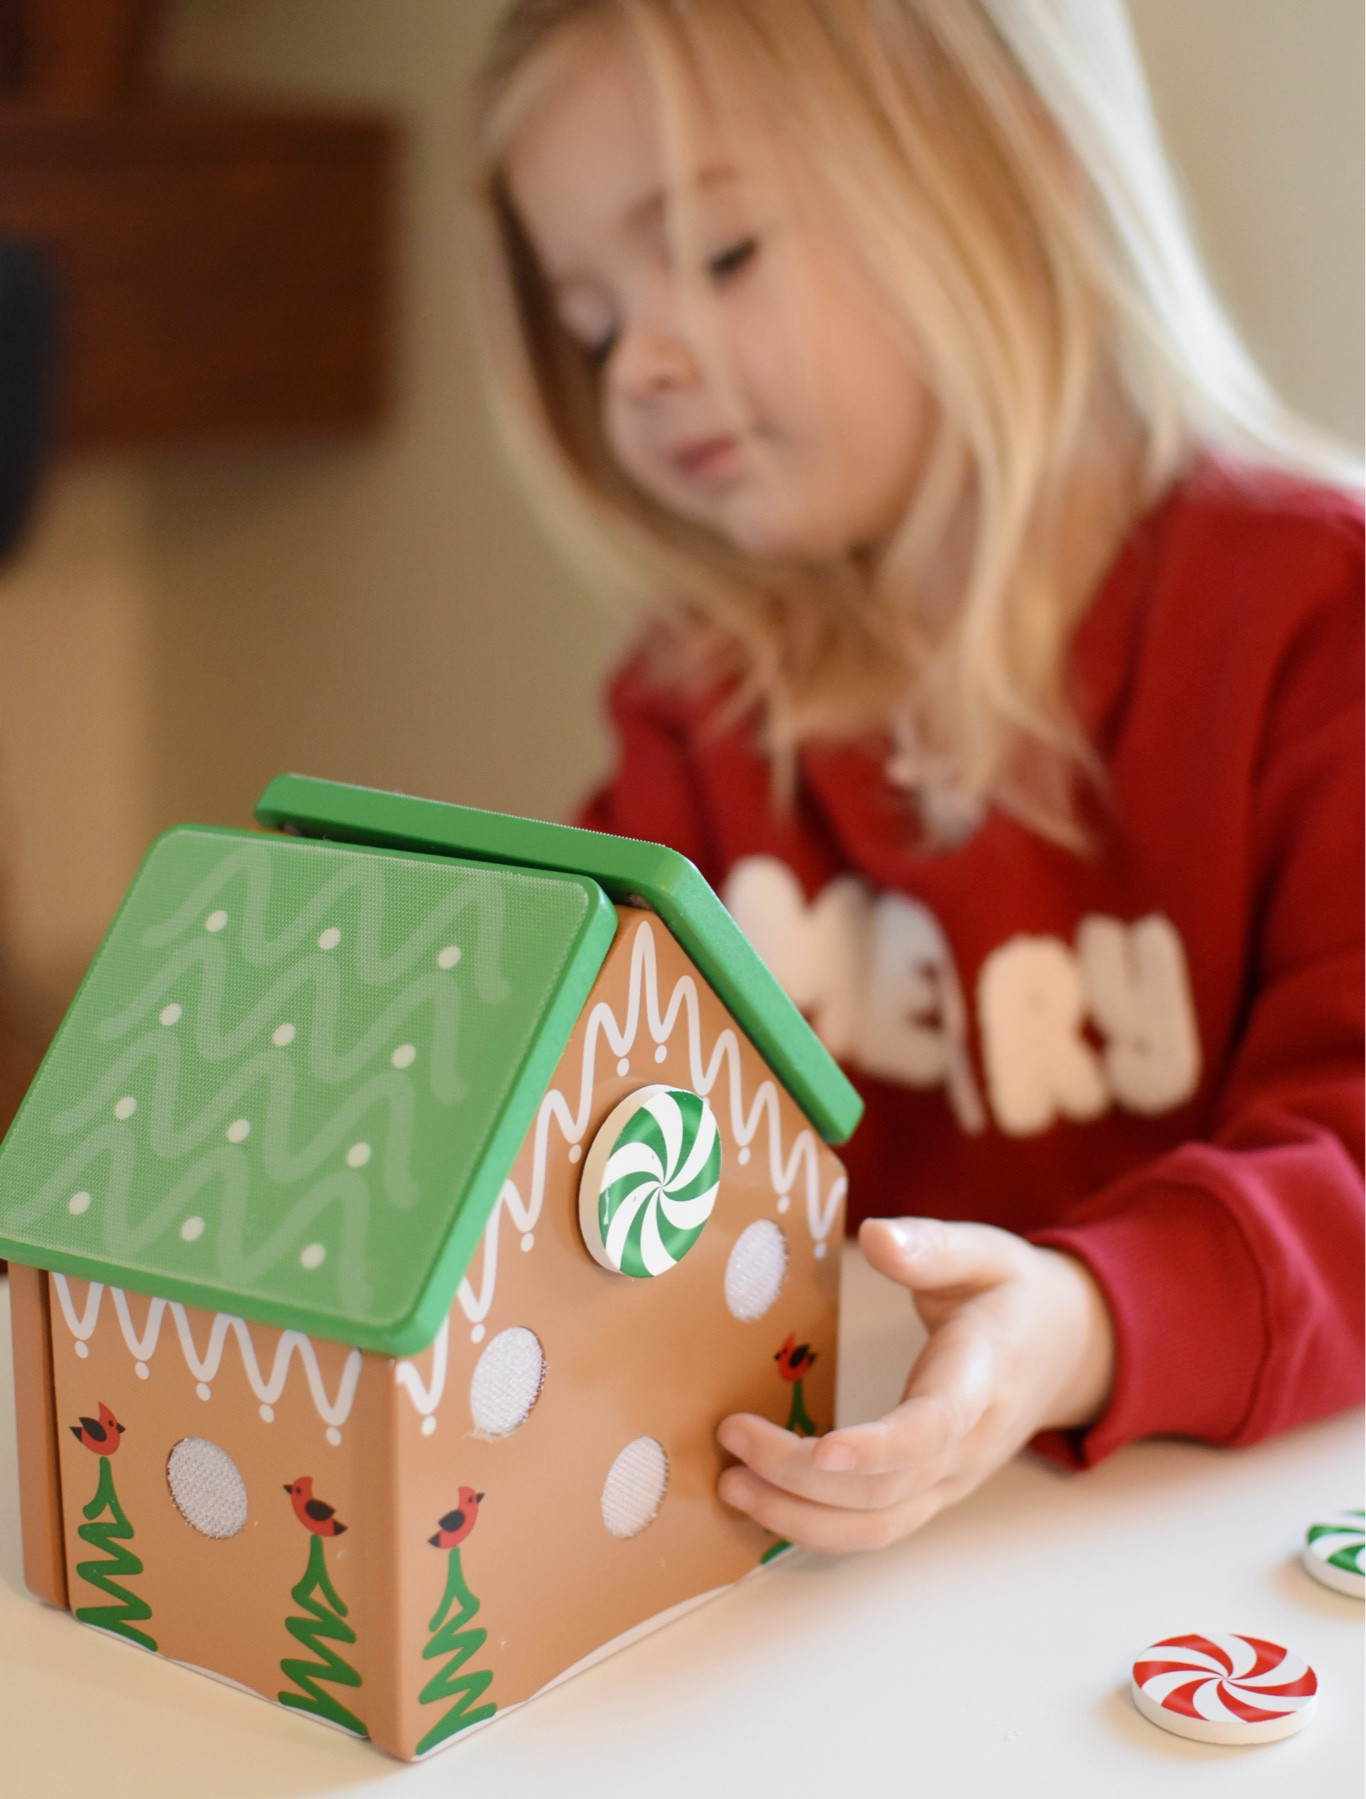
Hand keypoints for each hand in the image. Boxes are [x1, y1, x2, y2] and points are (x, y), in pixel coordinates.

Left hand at [715, 1216, 1114, 1553]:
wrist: (1066, 1349)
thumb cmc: (1013, 1295)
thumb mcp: (985, 1253)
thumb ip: (932, 1247)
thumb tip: (875, 1237)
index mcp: (982, 1380)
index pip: (932, 1429)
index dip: (878, 1448)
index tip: (822, 1449)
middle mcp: (968, 1446)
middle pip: (885, 1490)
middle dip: (801, 1475)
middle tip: (731, 1436)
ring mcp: (950, 1479)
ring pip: (877, 1525)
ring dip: (800, 1517)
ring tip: (733, 1484)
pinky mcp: (931, 1492)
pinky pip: (874, 1527)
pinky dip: (816, 1525)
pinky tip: (765, 1500)